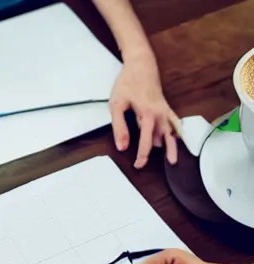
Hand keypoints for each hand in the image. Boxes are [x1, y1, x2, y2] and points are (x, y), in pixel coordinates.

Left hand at [110, 52, 179, 168]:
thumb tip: (123, 147)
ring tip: (174, 160)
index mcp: (147, 114)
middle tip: (150, 166)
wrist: (141, 64)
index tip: (138, 165)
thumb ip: (119, 127)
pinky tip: (180, 139)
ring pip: (173, 130)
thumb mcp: (117, 105)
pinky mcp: (166, 107)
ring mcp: (165, 110)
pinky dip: (178, 131)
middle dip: (159, 153)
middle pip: (163, 138)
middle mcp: (160, 114)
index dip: (143, 154)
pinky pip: (175, 121)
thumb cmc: (127, 83)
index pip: (147, 140)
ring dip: (173, 145)